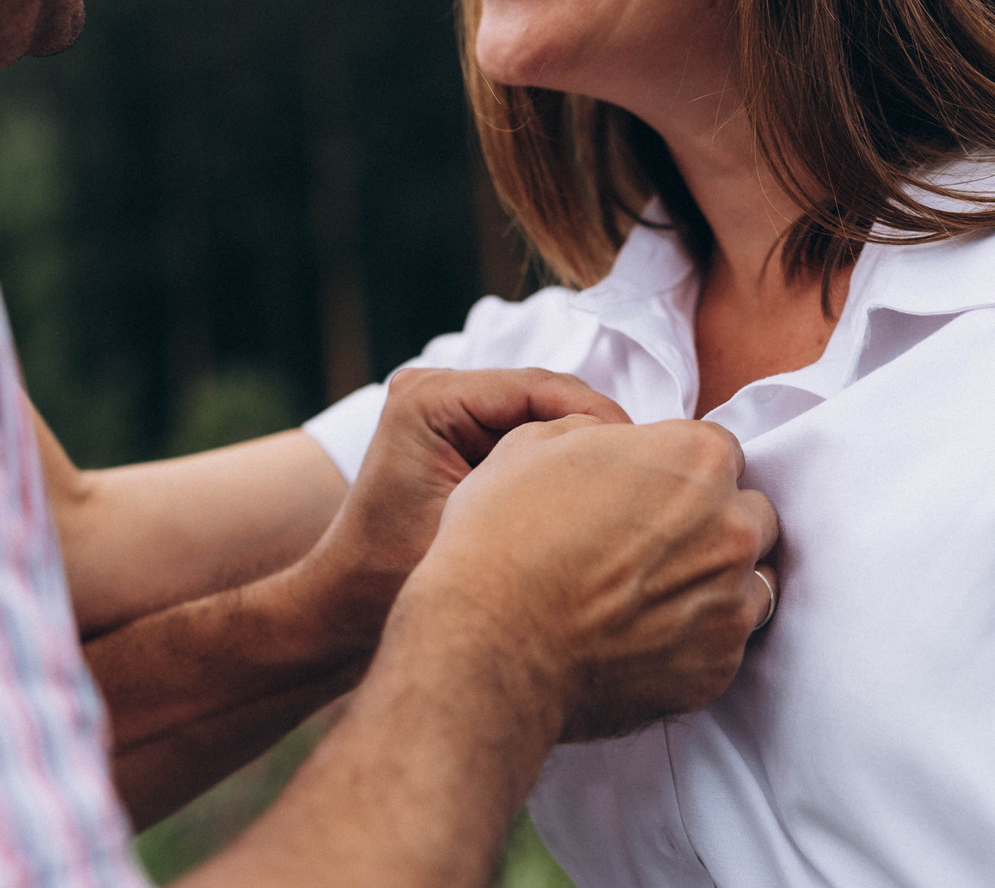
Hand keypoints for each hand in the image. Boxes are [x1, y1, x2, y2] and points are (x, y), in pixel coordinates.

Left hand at [293, 368, 629, 639]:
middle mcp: (433, 388)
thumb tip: (626, 467)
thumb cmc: (395, 579)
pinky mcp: (455, 432)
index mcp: (429, 398)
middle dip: (596, 435)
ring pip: (540, 415)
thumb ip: (540, 491)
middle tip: (650, 475)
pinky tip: (596, 496)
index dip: (598, 419)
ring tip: (632, 487)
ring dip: (582, 448)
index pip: (539, 387)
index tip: (646, 459)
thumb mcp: (476, 533)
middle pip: (544, 395)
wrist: (344, 607)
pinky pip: (523, 434)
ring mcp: (443, 407)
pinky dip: (556, 461)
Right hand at [404, 415, 778, 740]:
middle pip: (749, 515)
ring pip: (751, 583)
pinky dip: (696, 640)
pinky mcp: (717, 668)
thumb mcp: (533, 444)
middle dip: (714, 523)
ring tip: (653, 595)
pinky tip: (645, 638)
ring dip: (716, 582)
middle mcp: (731, 529)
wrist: (490, 645)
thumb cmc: (503, 539)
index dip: (680, 471)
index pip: (719, 452)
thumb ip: (597, 433)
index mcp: (696, 460)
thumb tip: (613, 447)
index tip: (650, 492)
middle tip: (654, 544)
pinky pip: (726, 645)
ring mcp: (731, 604)